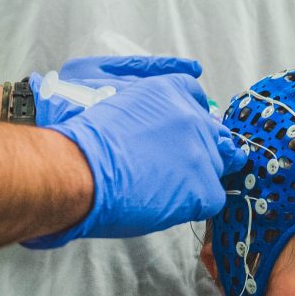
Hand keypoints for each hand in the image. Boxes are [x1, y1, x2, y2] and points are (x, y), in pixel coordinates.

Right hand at [23, 69, 240, 246]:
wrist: (78, 171)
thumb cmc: (83, 143)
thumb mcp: (118, 105)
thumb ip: (146, 112)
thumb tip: (155, 131)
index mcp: (168, 90)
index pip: (196, 99)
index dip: (190, 121)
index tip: (181, 136)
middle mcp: (191, 116)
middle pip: (215, 135)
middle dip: (198, 151)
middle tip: (173, 170)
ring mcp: (201, 151)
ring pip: (216, 166)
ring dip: (194, 179)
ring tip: (161, 190)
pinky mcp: (204, 186)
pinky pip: (213, 198)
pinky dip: (193, 205)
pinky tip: (166, 205)